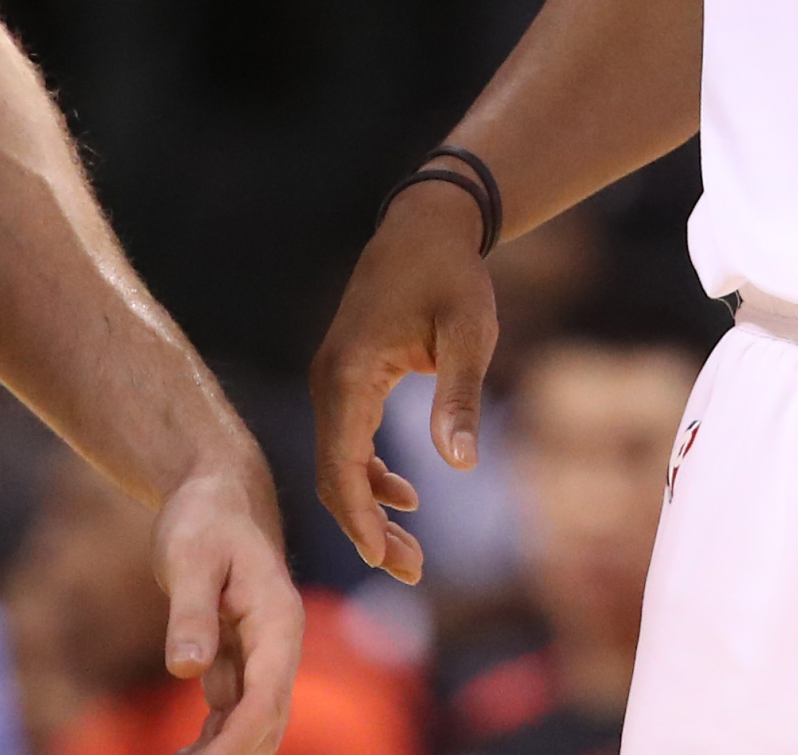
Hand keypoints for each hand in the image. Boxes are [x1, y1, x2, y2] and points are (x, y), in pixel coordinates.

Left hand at [154, 467, 303, 754]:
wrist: (216, 495)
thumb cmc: (204, 518)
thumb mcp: (190, 556)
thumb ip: (191, 612)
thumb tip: (187, 671)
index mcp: (277, 618)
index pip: (266, 694)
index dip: (238, 738)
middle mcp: (279, 644)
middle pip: (267, 720)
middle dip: (233, 754)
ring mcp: (262, 656)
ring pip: (252, 723)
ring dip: (223, 752)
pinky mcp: (239, 660)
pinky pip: (231, 712)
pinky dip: (212, 739)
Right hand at [309, 180, 497, 582]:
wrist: (428, 224)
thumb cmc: (452, 275)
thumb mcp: (468, 335)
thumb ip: (460, 398)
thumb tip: (462, 465)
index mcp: (349, 375)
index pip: (341, 466)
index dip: (361, 519)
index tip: (386, 562)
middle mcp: (329, 380)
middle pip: (333, 474)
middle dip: (367, 528)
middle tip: (411, 574)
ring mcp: (332, 378)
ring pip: (337, 461)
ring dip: (369, 507)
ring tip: (411, 551)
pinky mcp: (345, 376)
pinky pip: (345, 440)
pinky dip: (369, 474)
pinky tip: (406, 495)